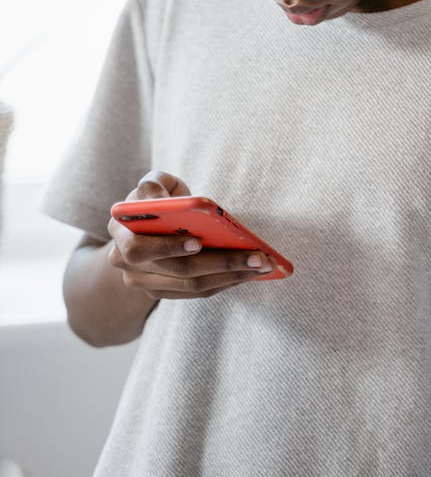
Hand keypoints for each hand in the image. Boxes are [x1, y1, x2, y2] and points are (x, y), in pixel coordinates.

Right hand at [108, 169, 274, 299]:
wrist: (142, 226)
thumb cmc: (154, 198)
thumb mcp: (153, 183)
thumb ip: (153, 185)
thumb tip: (159, 199)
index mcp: (120, 232)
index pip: (139, 248)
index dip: (168, 247)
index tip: (199, 242)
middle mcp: (126, 264)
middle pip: (180, 271)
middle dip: (223, 263)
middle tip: (258, 257)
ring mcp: (144, 283)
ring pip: (193, 286)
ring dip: (233, 276)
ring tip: (265, 264)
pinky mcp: (163, 293)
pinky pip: (198, 292)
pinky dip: (227, 282)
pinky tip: (251, 271)